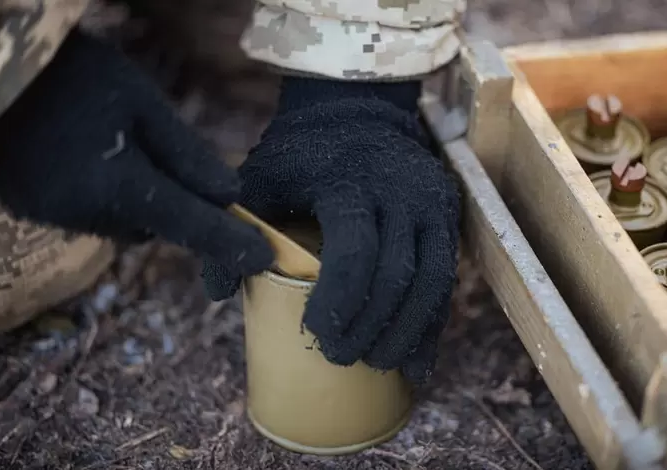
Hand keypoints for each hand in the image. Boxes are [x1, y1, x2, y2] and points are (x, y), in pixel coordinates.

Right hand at [0, 28, 272, 276]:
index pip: (190, 224)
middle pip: (156, 226)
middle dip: (173, 203)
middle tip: (161, 155)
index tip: (264, 258)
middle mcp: (85, 213)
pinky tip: (89, 156)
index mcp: (117, 184)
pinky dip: (104, 196)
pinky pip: (90, 215)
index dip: (230, 243)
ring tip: (117, 147)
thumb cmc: (76, 77)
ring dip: (137, 200)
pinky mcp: (34, 210)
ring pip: (124, 223)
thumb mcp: (143, 103)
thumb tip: (230, 197)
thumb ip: (188, 155)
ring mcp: (54, 216)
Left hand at [201, 77, 460, 383]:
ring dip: (404, 333)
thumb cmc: (302, 152)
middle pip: (396, 276)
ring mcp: (431, 205)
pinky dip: (431, 327)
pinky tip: (417, 365)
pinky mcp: (448, 218)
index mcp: (351, 184)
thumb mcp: (261, 175)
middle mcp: (401, 194)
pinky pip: (446, 281)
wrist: (359, 109)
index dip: (339, 301)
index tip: (317, 333)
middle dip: (369, 327)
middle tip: (338, 357)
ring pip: (431, 283)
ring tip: (377, 366)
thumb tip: (218, 293)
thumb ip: (239, 227)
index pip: (355, 252)